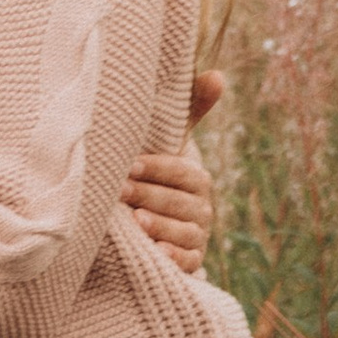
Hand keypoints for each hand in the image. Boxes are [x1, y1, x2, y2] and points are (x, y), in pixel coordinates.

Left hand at [123, 66, 223, 273]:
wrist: (153, 225)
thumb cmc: (157, 176)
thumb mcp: (171, 146)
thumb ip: (190, 112)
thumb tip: (217, 74)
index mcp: (197, 179)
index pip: (184, 172)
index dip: (159, 168)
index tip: (131, 164)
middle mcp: (201, 208)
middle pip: (181, 203)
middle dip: (150, 196)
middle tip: (119, 192)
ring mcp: (196, 237)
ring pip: (183, 233)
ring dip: (159, 227)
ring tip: (135, 222)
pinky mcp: (189, 263)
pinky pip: (187, 263)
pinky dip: (173, 259)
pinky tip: (157, 255)